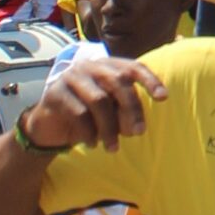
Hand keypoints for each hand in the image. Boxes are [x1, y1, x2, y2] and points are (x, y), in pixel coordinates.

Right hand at [23, 54, 168, 151]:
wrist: (50, 127)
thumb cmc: (88, 119)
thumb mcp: (112, 116)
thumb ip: (126, 116)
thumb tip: (137, 128)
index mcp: (108, 67)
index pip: (133, 67)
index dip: (150, 80)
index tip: (163, 98)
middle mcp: (90, 66)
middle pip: (118, 81)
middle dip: (132, 109)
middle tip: (140, 133)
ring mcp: (71, 77)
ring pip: (99, 100)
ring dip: (109, 128)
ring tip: (113, 148)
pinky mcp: (55, 92)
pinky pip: (79, 114)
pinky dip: (89, 132)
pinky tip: (92, 144)